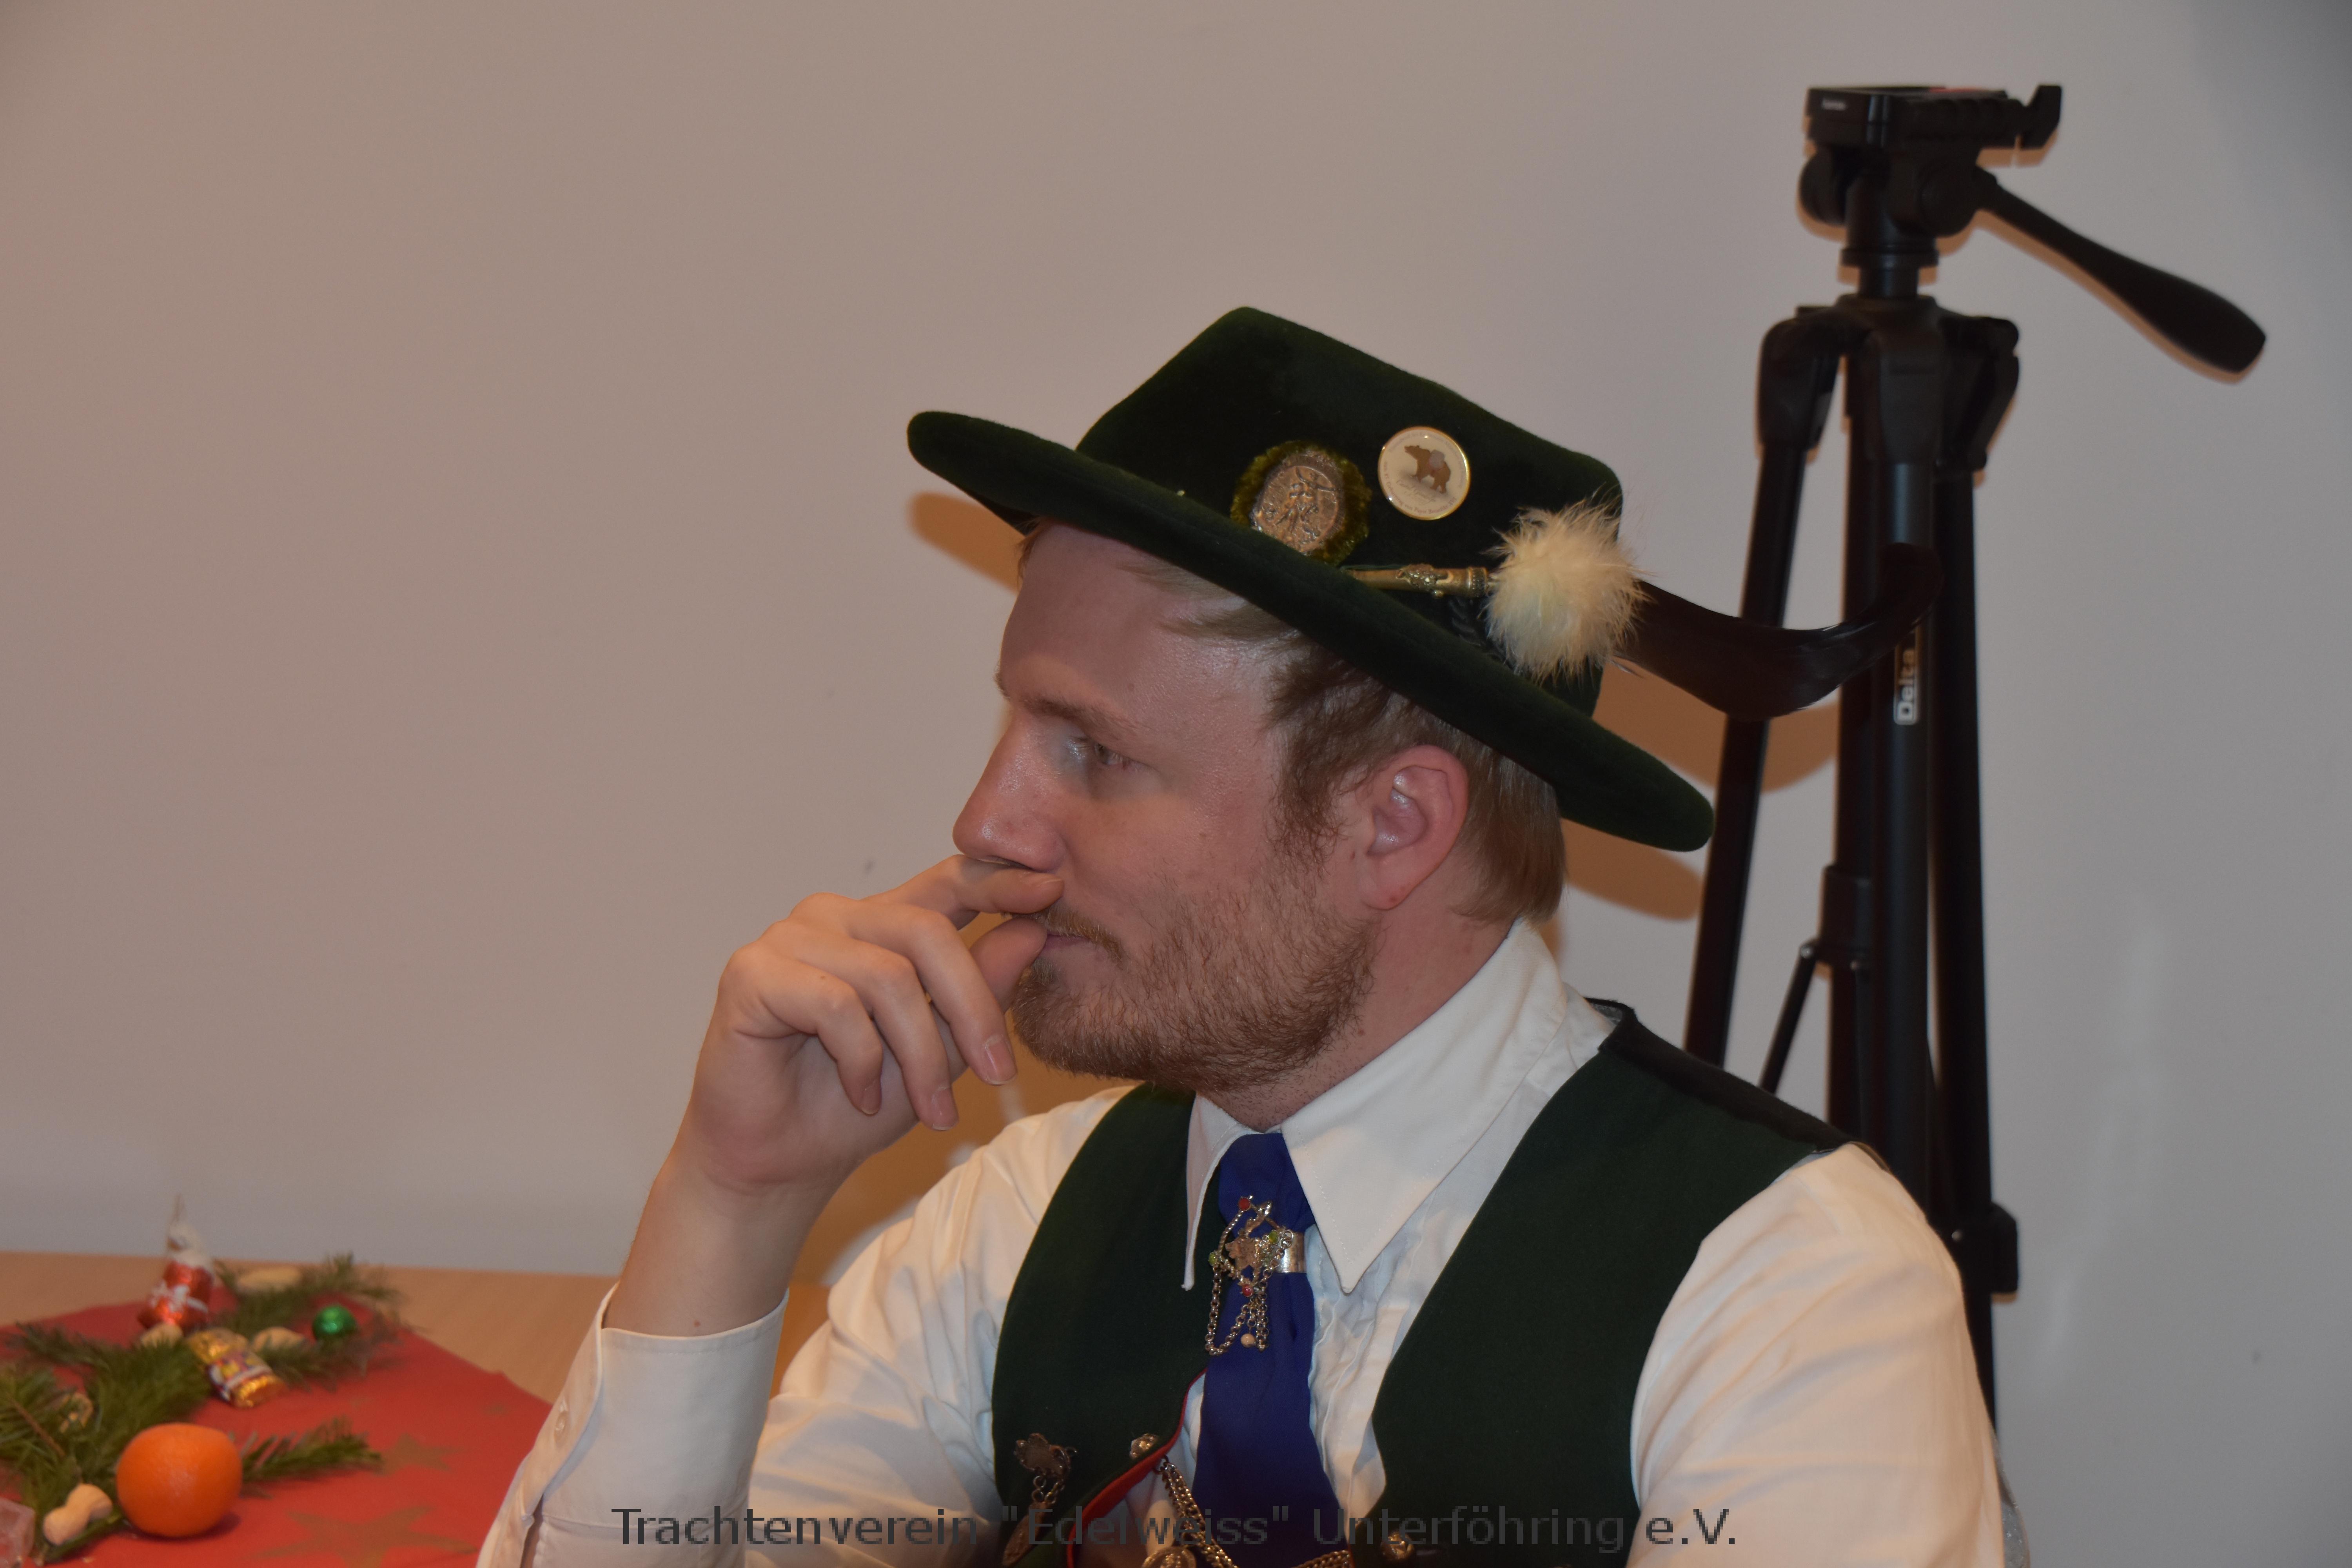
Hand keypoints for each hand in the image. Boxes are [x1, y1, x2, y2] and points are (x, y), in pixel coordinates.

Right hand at [672, 856, 1061, 1203]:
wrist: (780, 1164)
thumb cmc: (855, 1106)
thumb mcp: (942, 1049)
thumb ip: (980, 988)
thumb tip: (1033, 931)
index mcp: (880, 924)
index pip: (945, 881)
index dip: (998, 880)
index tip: (1053, 889)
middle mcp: (833, 918)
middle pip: (926, 932)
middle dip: (973, 1010)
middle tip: (1000, 1076)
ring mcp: (788, 939)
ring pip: (887, 977)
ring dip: (921, 1056)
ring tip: (931, 1111)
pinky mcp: (751, 973)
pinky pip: (835, 1004)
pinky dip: (862, 1061)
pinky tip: (862, 1096)